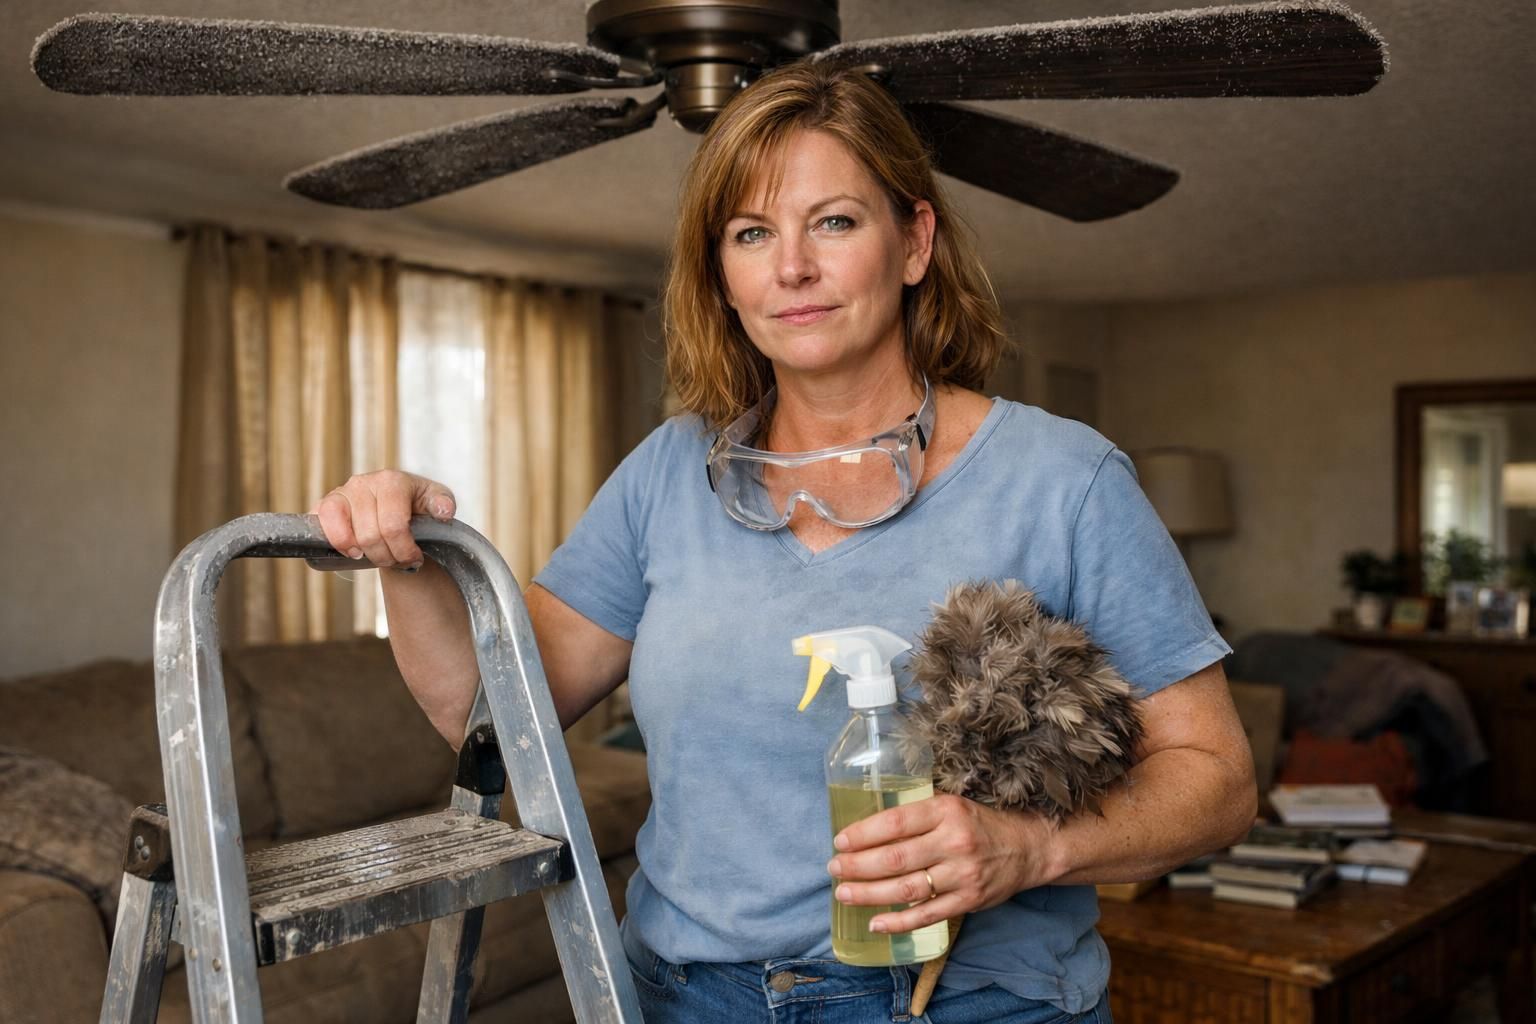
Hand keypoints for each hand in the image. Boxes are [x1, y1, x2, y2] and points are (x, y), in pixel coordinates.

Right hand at [311, 470, 455, 569]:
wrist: (395, 506)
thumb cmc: (416, 504)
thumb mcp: (436, 501)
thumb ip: (443, 504)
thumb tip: (444, 511)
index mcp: (391, 481)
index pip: (393, 526)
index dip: (404, 550)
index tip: (413, 558)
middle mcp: (363, 483)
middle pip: (370, 536)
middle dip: (387, 556)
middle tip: (397, 559)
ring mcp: (341, 493)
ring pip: (346, 535)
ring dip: (364, 553)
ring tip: (376, 555)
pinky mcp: (324, 505)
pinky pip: (321, 526)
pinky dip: (338, 543)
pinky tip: (352, 550)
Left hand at [825, 794, 1058, 934]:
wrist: (1028, 849)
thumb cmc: (980, 825)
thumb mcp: (951, 806)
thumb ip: (916, 815)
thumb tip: (867, 829)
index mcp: (946, 811)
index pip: (896, 822)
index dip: (863, 834)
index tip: (839, 842)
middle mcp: (954, 842)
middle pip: (895, 858)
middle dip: (857, 866)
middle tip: (834, 869)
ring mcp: (962, 874)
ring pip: (906, 889)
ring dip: (869, 894)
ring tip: (843, 894)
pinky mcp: (968, 901)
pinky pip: (926, 915)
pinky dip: (898, 922)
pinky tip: (875, 923)